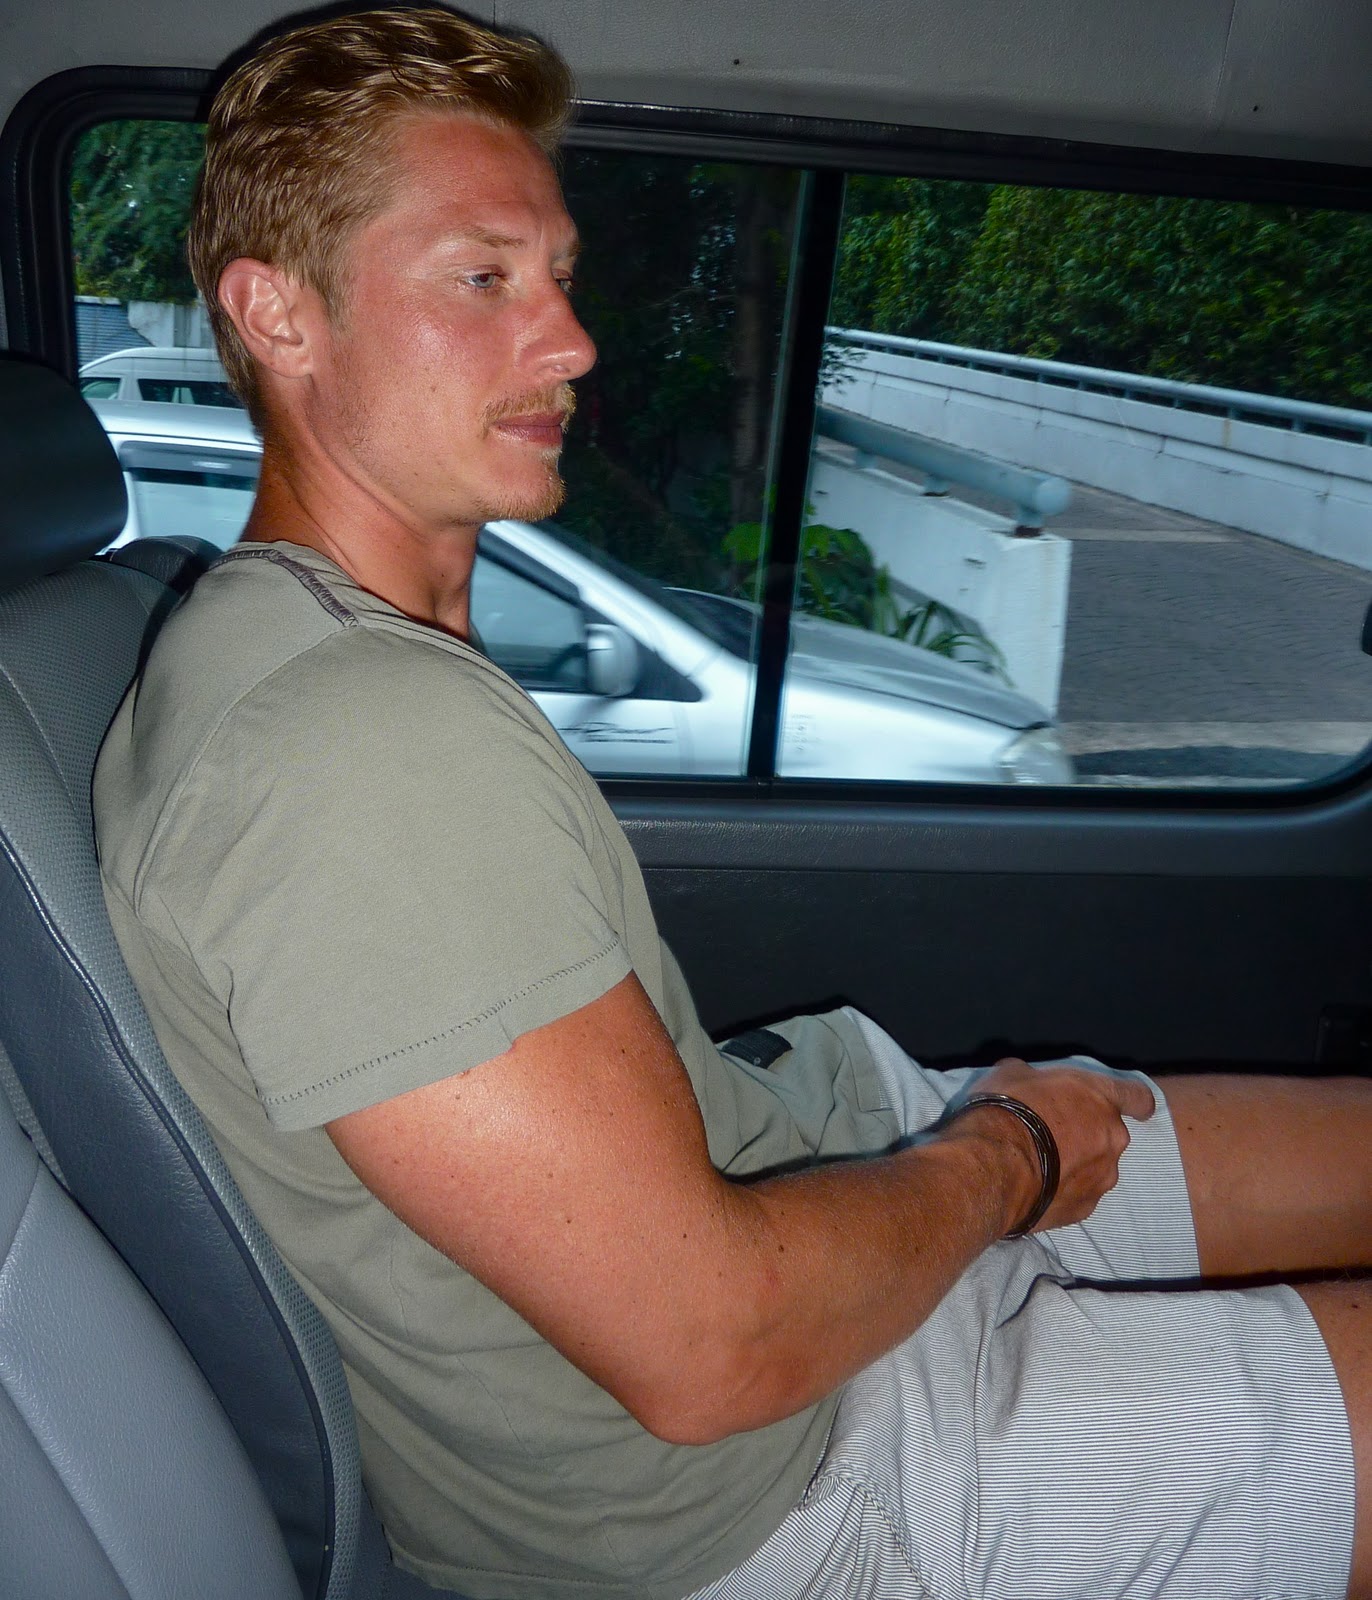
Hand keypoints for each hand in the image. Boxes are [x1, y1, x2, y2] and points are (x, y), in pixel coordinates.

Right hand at [950, 1057, 1155, 1234]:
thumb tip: (1027, 1081)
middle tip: (1053, 1135)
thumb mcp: (1013, 1073)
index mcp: (1101, 1098)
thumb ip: (1034, 1078)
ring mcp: (1102, 1179)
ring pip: (1096, 1169)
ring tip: (1040, 1167)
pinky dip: (1061, 1191)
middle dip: (1088, 1135)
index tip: (1128, 1106)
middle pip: (1111, 1135)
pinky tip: (1036, 1189)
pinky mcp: (1083, 1210)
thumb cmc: (1009, 1108)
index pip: (1138, 1097)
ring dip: (1076, 1166)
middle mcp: (1112, 1139)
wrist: (995, 1167)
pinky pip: (1077, 1196)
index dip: (1134, 1101)